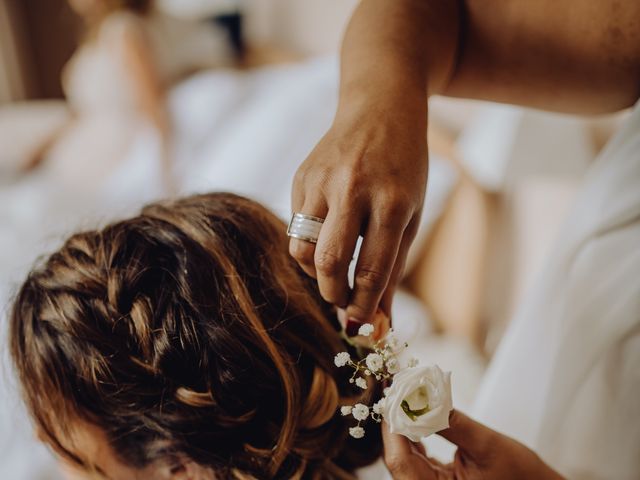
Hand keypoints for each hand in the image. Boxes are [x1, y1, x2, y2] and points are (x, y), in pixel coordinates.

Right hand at [290, 93, 427, 326]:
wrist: (379, 108)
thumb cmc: (404, 167)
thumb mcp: (412, 215)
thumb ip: (392, 267)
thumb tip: (379, 320)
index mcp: (392, 201)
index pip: (372, 269)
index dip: (363, 305)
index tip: (360, 323)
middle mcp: (354, 189)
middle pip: (329, 263)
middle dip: (333, 295)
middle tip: (342, 302)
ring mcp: (322, 180)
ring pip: (301, 248)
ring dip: (314, 272)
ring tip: (334, 268)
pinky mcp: (301, 176)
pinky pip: (296, 226)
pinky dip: (309, 243)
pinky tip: (327, 234)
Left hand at [382, 410, 564, 479]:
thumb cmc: (520, 474)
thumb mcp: (487, 445)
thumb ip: (452, 423)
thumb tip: (422, 397)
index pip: (401, 462)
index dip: (392, 428)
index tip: (391, 397)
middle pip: (399, 459)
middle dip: (396, 424)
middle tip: (395, 392)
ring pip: (405, 458)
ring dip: (404, 428)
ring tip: (404, 399)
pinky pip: (417, 460)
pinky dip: (415, 437)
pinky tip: (415, 417)